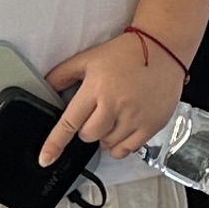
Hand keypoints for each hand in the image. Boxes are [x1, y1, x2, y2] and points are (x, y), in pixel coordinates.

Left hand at [42, 28, 189, 167]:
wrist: (163, 48)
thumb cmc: (126, 52)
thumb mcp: (89, 58)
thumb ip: (63, 74)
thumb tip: (45, 88)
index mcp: (96, 89)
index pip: (69, 123)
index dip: (55, 144)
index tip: (45, 159)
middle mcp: (115, 105)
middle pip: (88, 136)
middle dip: (88, 129)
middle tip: (98, 113)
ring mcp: (135, 117)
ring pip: (107, 145)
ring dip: (105, 136)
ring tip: (115, 116)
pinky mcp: (151, 125)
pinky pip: (127, 149)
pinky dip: (121, 144)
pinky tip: (124, 128)